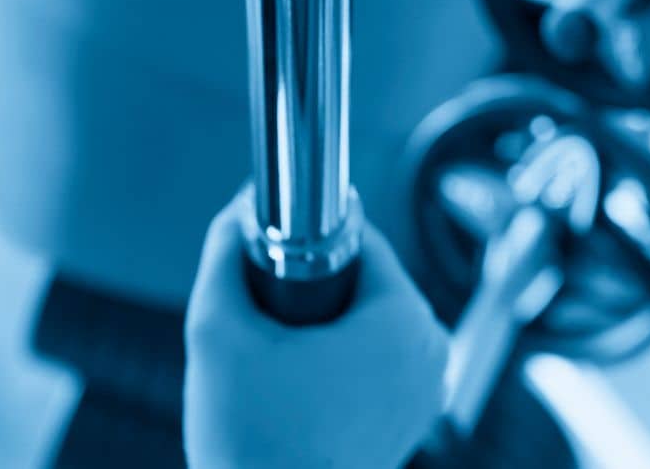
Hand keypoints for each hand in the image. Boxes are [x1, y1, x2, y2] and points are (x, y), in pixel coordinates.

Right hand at [184, 194, 448, 468]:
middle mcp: (431, 347)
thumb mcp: (218, 329)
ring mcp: (428, 389)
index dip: (305, 240)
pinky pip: (377, 362)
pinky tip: (299, 384)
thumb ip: (225, 250)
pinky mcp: (414, 419)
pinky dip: (342, 362)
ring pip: (370, 321)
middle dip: (316, 289)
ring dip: (328, 326)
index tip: (268, 263)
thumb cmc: (251, 443)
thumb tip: (239, 206)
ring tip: (279, 359)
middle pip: (366, 280)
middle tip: (266, 324)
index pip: (359, 237)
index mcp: (403, 316)